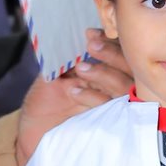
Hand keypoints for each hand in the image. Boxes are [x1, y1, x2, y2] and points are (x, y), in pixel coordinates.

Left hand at [14, 31, 132, 165]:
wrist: (35, 131)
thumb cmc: (46, 100)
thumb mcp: (56, 73)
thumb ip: (68, 57)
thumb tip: (77, 36)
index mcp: (108, 72)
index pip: (120, 53)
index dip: (109, 41)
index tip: (91, 33)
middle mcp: (116, 88)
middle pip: (130, 68)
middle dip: (112, 54)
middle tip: (91, 44)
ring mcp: (116, 107)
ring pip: (124, 87)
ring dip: (103, 74)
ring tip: (80, 68)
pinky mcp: (109, 125)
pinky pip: (111, 109)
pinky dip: (93, 97)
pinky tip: (74, 90)